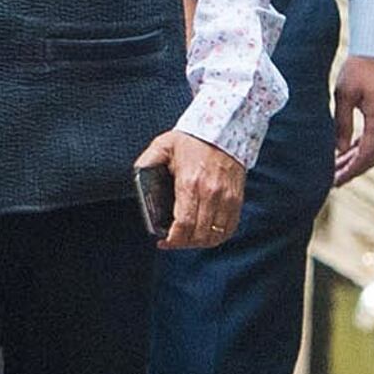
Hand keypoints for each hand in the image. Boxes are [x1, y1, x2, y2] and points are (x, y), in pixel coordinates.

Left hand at [139, 130, 247, 248]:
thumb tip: (136, 177)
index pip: (184, 224)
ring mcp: (227, 198)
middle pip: (199, 234)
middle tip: (171, 242)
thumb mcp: (163, 145)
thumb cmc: (191, 139)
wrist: (224, 129)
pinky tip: (205, 235)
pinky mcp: (237, 199)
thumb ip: (147, 162)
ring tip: (186, 240)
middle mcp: (211, 194)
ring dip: (200, 243)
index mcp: (190, 183)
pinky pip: (230, 228)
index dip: (173, 240)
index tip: (163, 242)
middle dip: (183, 243)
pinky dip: (217, 237)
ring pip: (216, 235)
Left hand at [328, 54, 373, 187]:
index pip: (367, 155)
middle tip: (332, 181)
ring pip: (373, 148)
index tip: (336, 181)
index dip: (351, 170)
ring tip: (335, 169)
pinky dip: (360, 147)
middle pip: (372, 156)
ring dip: (355, 159)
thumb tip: (338, 149)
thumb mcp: (344, 95)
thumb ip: (341, 124)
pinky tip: (345, 152)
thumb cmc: (360, 68)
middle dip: (352, 170)